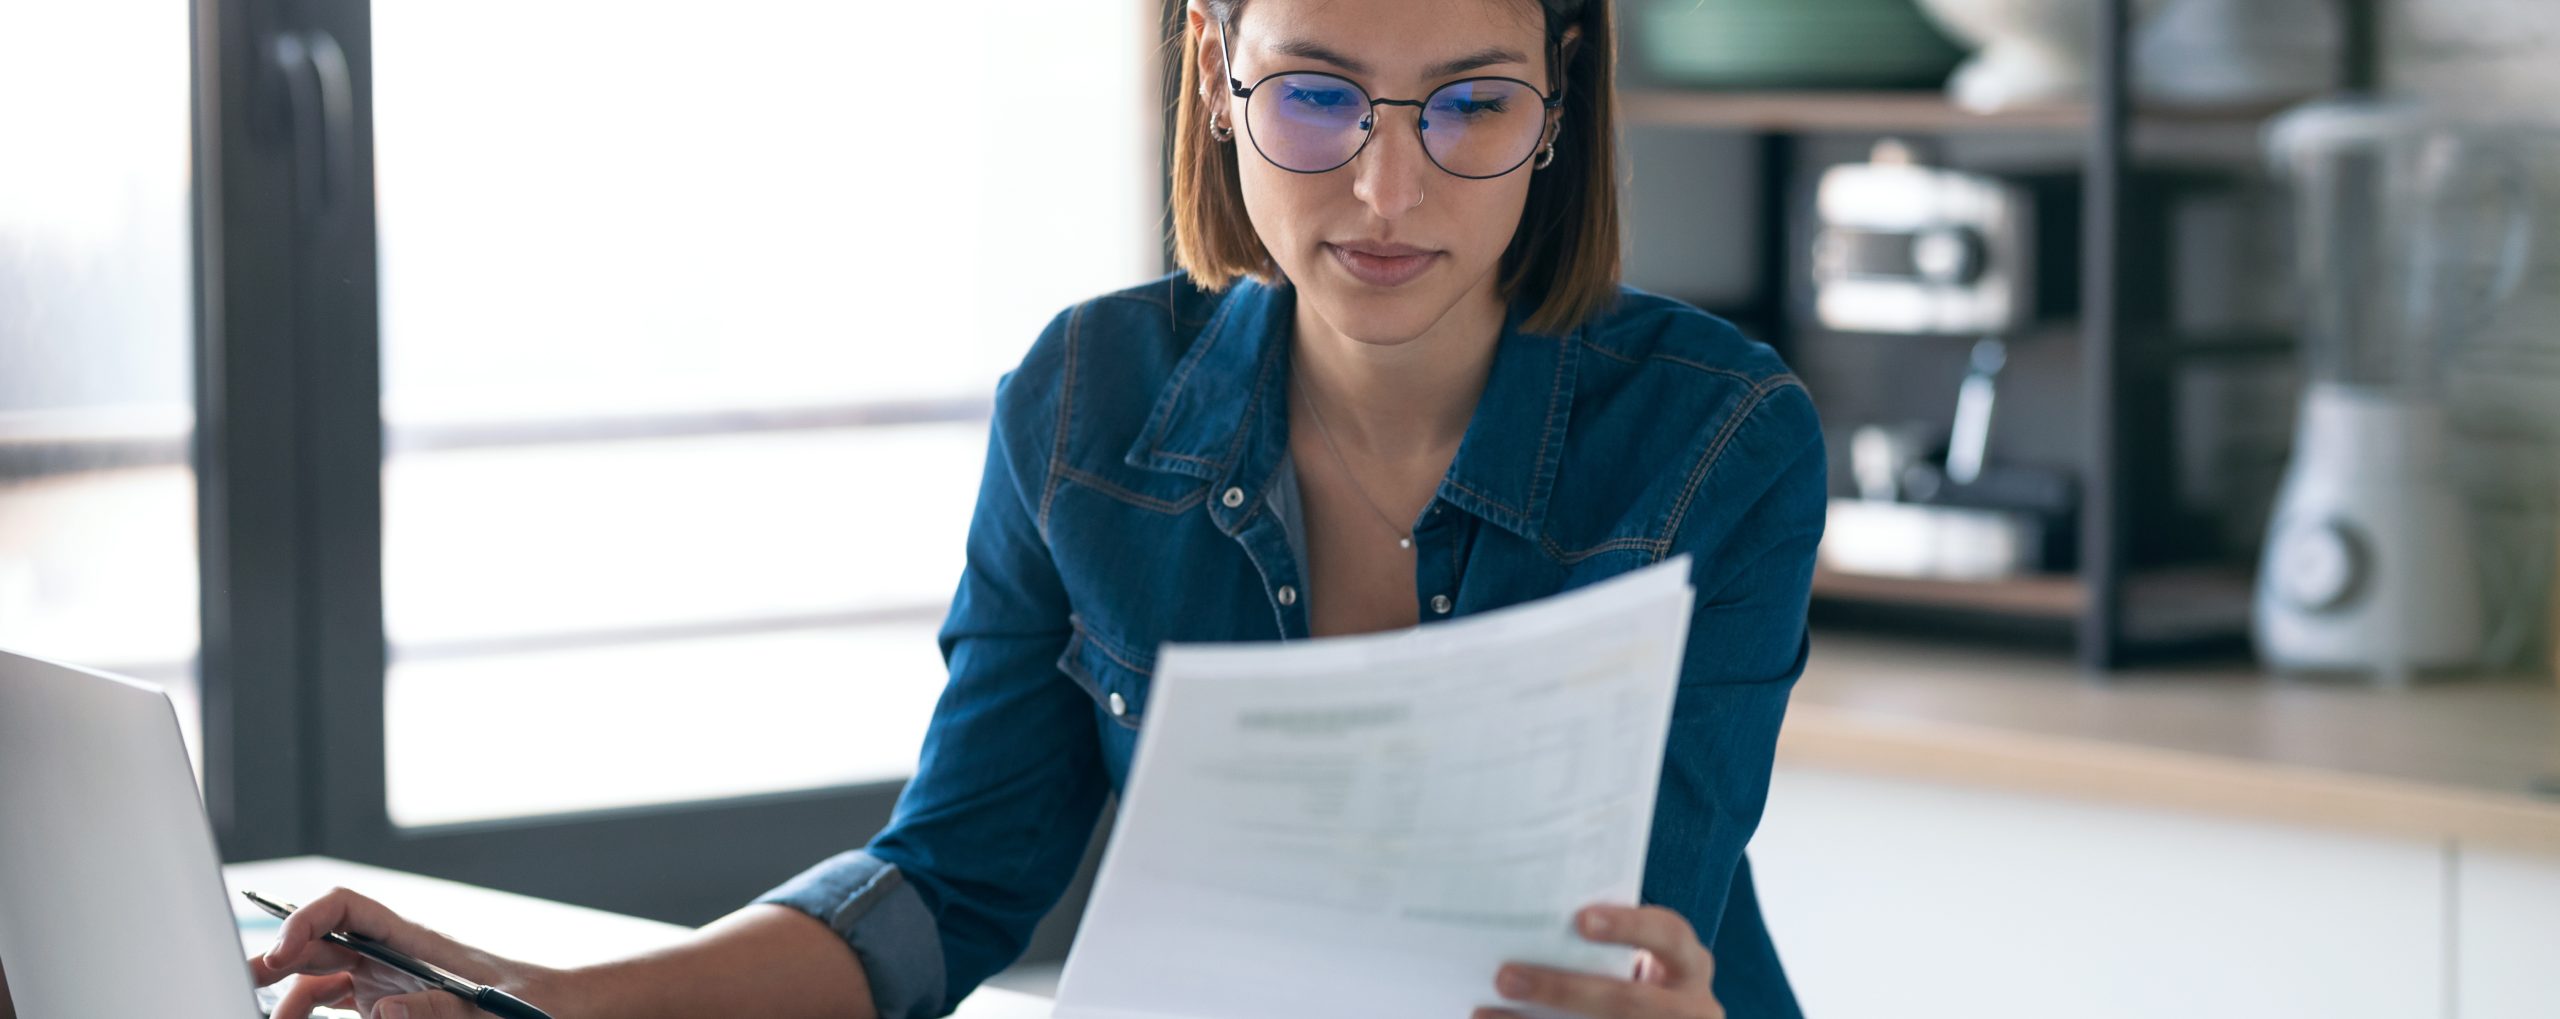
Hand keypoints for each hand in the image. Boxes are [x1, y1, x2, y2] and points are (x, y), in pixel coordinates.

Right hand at [248, 886, 575, 1018]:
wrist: (557, 1009)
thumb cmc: (531, 1004)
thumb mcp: (487, 1009)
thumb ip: (437, 1008)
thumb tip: (379, 1008)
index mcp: (414, 941)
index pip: (346, 907)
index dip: (305, 919)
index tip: (278, 951)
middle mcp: (394, 953)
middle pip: (321, 940)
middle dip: (275, 955)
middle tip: (236, 981)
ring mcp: (388, 976)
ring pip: (320, 974)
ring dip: (286, 990)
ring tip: (256, 1011)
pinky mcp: (390, 1000)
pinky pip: (337, 998)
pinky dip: (308, 1008)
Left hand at [1479, 904, 1722, 1018]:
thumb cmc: (1642, 979)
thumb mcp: (1646, 959)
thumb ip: (1607, 944)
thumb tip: (1526, 913)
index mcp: (1690, 964)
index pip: (1669, 935)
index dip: (1629, 927)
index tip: (1581, 920)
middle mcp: (1693, 1007)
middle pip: (1629, 1002)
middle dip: (1564, 992)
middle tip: (1506, 977)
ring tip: (1486, 1014)